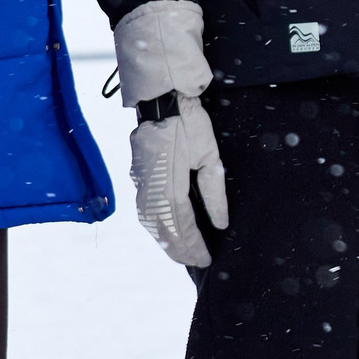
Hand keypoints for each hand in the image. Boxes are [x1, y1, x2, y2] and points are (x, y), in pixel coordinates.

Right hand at [112, 0, 222, 267]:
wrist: (160, 97)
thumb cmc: (189, 123)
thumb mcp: (209, 156)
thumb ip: (214, 191)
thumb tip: (220, 222)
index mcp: (167, 189)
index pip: (181, 230)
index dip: (194, 248)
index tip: (206, 260)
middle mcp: (148, 192)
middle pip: (162, 232)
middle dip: (179, 250)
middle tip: (197, 261)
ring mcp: (139, 184)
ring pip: (151, 223)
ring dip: (167, 240)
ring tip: (184, 251)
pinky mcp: (138, 175)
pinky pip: (146, 210)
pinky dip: (157, 225)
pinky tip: (168, 228)